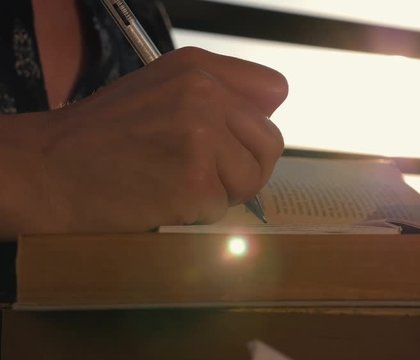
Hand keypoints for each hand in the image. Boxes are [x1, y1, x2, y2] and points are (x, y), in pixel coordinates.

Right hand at [11, 47, 287, 232]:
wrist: (48, 170)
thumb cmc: (104, 134)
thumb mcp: (162, 86)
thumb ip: (222, 88)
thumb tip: (275, 103)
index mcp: (199, 69)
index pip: (274, 91)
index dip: (253, 121)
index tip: (228, 137)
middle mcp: (205, 95)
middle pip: (270, 143)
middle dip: (241, 164)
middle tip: (197, 169)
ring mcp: (200, 138)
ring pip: (253, 178)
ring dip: (223, 191)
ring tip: (178, 183)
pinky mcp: (194, 183)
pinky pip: (224, 208)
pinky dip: (199, 213)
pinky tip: (164, 199)